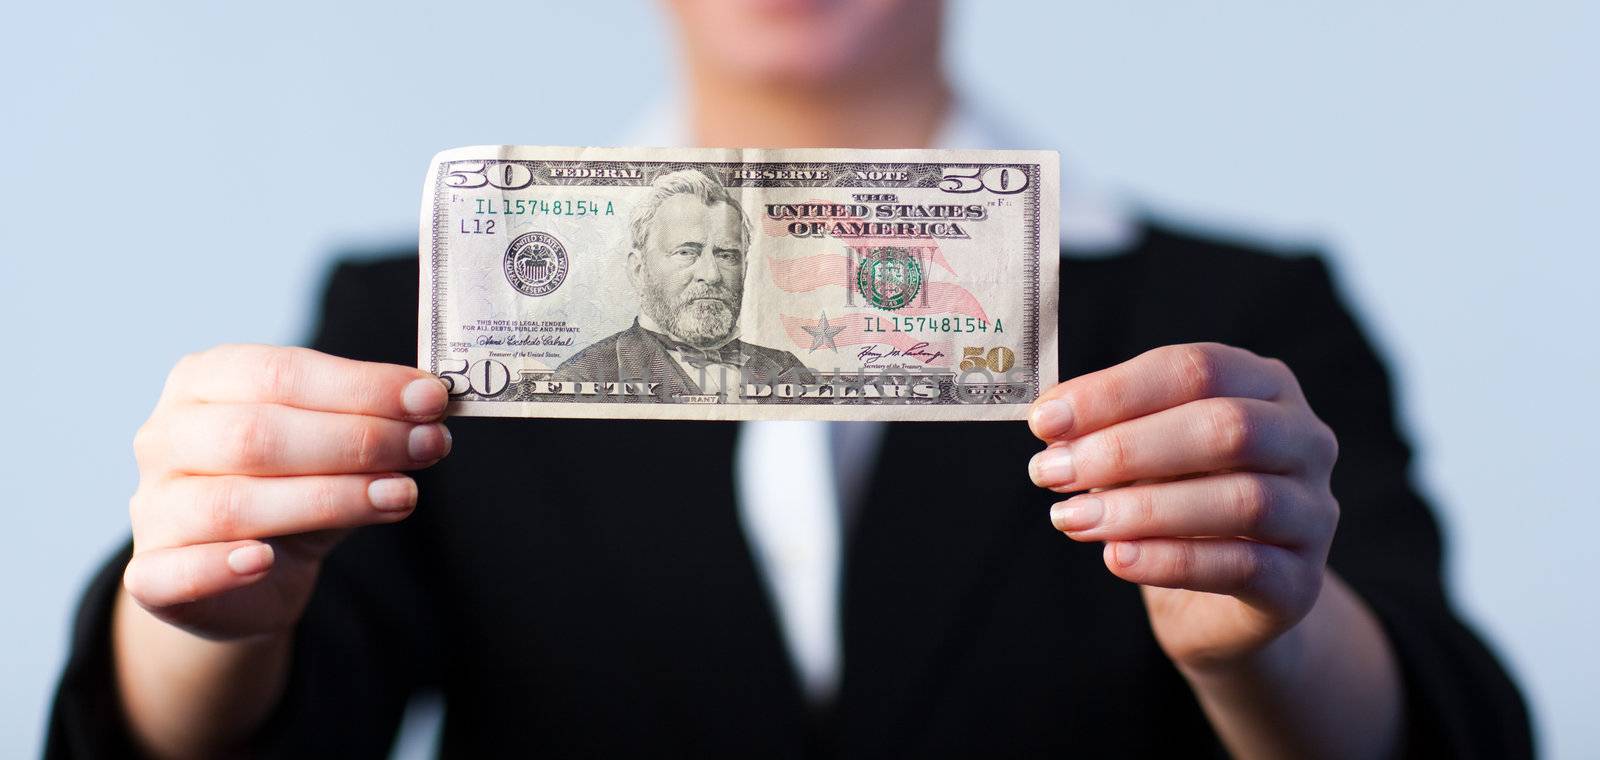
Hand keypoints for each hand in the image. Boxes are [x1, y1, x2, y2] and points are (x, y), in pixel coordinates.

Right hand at [124, 345, 451, 639]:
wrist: (245, 580)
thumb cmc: (291, 492)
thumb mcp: (332, 452)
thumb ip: (369, 427)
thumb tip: (431, 404)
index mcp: (205, 381)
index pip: (280, 373)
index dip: (361, 386)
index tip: (431, 398)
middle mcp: (166, 436)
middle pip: (258, 434)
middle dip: (357, 440)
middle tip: (430, 445)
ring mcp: (152, 505)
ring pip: (233, 502)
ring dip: (329, 499)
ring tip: (402, 496)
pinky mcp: (149, 576)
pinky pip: (172, 571)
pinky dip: (219, 565)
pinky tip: (263, 560)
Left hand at [1027, 343, 1339, 671]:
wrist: (1220, 605)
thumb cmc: (1176, 507)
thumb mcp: (1142, 459)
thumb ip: (1108, 434)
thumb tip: (1053, 424)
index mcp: (1264, 387)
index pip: (1196, 369)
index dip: (1115, 391)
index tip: (1045, 420)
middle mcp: (1304, 440)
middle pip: (1226, 427)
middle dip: (1126, 448)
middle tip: (1050, 471)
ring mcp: (1313, 511)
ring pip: (1241, 499)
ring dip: (1142, 508)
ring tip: (1071, 517)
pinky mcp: (1302, 582)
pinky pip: (1243, 565)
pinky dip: (1170, 560)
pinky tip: (1116, 557)